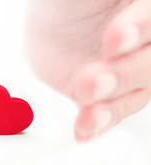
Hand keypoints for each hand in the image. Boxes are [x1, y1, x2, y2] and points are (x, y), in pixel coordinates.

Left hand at [27, 0, 150, 140]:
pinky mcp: (105, 94)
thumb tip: (124, 15)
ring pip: (133, 94)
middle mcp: (144, 42)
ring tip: (87, 111)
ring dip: (110, 107)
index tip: (115, 38)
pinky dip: (96, 124)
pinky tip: (84, 130)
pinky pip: (108, 113)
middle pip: (149, 65)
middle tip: (94, 78)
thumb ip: (112, 2)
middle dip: (124, 74)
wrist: (46, 19)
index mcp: (144, 10)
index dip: (143, 29)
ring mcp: (126, 71)